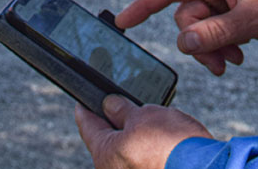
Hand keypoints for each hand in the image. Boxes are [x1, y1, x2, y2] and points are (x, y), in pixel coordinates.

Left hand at [76, 95, 211, 168]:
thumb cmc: (174, 146)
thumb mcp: (145, 115)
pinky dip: (146, 147)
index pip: (88, 126)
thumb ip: (122, 109)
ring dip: (134, 134)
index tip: (82, 100)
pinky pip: (141, 159)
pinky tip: (160, 136)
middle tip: (120, 103)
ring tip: (148, 118)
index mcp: (105, 154)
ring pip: (125, 150)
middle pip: (107, 140)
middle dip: (114, 121)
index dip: (85, 108)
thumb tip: (110, 104)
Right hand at [117, 0, 257, 74]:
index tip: (121, 21)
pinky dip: (221, 43)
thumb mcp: (252, 20)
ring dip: (212, 46)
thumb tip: (184, 44)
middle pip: (186, 16)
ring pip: (199, 26)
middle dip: (200, 42)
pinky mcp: (229, 5)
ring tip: (234, 59)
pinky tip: (238, 53)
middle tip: (221, 63)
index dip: (143, 5)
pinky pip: (212, 28)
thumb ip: (216, 32)